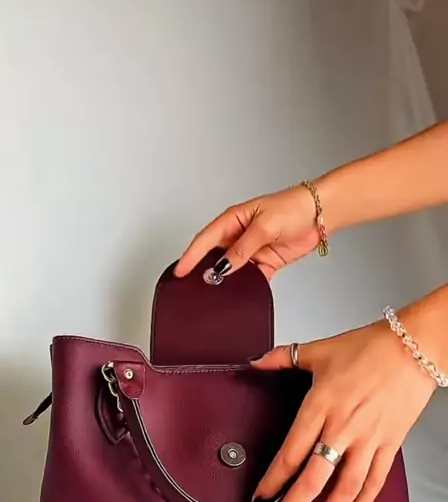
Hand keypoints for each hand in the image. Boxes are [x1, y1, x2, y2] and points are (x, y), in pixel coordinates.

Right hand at [175, 185, 321, 279]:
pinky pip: (251, 278)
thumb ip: (242, 248)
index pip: (205, 240)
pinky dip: (247, 286)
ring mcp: (252, 250)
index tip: (180, 271)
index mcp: (233, 220)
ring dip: (226, 281)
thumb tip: (223, 267)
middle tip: (193, 287)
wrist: (321, 214)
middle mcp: (239, 235)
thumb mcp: (264, 227)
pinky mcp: (266, 262)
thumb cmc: (293, 207)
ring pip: (232, 270)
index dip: (190, 256)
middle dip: (204, 271)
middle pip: (215, 256)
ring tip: (217, 294)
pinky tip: (243, 293)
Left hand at [252, 321, 435, 501]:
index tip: (259, 496)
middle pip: (313, 479)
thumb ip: (282, 358)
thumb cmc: (369, 347)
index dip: (272, 480)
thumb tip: (255, 362)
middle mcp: (342, 428)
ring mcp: (368, 439)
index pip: (290, 453)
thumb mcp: (319, 350)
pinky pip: (375, 481)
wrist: (413, 347)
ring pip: (346, 488)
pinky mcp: (389, 444)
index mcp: (320, 405)